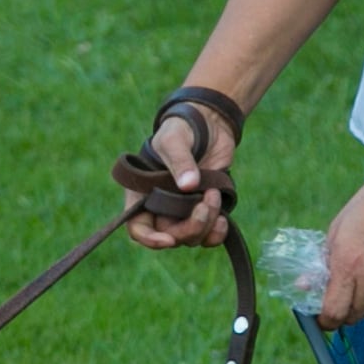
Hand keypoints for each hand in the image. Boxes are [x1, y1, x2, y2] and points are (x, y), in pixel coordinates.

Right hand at [125, 106, 238, 250]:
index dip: (150, 239)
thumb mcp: (174, 139)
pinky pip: (209, 235)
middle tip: (205, 204)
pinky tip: (224, 219)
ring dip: (206, 224)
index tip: (168, 240)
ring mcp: (184, 211)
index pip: (138, 229)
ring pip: (192, 237)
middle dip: (189, 228)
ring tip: (215, 195)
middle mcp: (161, 208)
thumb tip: (189, 185)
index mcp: (143, 194)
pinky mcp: (206, 209)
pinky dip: (218, 233)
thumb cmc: (180, 128)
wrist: (208, 123)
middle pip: (170, 237)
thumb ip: (180, 161)